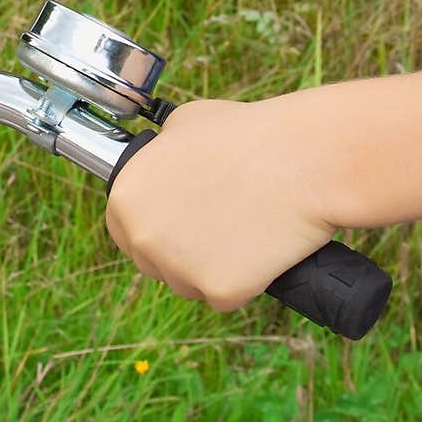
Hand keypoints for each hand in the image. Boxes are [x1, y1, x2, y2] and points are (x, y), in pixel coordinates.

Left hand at [105, 98, 337, 310]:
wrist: (297, 158)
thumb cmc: (245, 134)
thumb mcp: (183, 124)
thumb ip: (160, 153)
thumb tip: (161, 159)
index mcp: (126, 198)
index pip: (124, 231)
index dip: (155, 225)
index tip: (179, 221)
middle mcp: (143, 237)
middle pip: (154, 263)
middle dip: (180, 250)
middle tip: (218, 225)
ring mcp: (178, 268)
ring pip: (189, 283)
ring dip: (210, 267)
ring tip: (244, 228)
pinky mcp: (218, 291)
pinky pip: (225, 296)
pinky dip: (244, 280)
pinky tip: (260, 248)